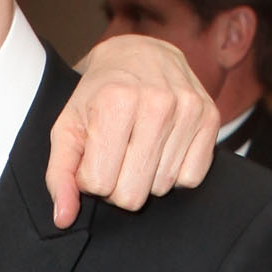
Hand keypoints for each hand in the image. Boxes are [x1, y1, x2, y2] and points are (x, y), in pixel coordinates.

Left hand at [46, 35, 220, 229]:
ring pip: (161, 189)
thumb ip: (60, 174)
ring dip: (145, 177)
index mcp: (116, 101)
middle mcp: (158, 103)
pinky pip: (191, 179)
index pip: (99, 184)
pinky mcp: (211, 118)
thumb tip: (63, 218)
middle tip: (116, 157)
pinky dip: (174, 172)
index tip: (94, 157)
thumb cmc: (99, 94)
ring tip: (139, 147)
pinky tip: (163, 147)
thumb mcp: (68, 127)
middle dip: (117, 185)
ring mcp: (188, 110)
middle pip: (132, 195)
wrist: (140, 53)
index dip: (91, 179)